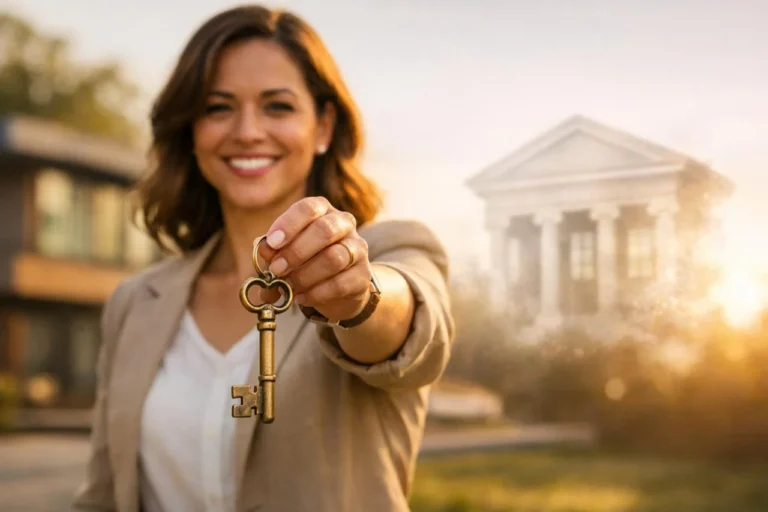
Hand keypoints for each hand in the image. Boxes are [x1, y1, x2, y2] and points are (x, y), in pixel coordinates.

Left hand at [256, 197, 370, 321]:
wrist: (338, 290)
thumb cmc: (307, 263)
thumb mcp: (285, 254)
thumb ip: (273, 252)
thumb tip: (263, 250)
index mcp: (322, 210)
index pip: (309, 208)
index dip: (289, 224)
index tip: (272, 243)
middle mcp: (344, 224)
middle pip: (325, 230)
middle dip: (296, 251)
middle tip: (277, 269)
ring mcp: (357, 249)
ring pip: (334, 258)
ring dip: (305, 275)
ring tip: (289, 286)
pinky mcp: (363, 275)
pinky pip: (340, 283)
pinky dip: (316, 293)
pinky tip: (301, 297)